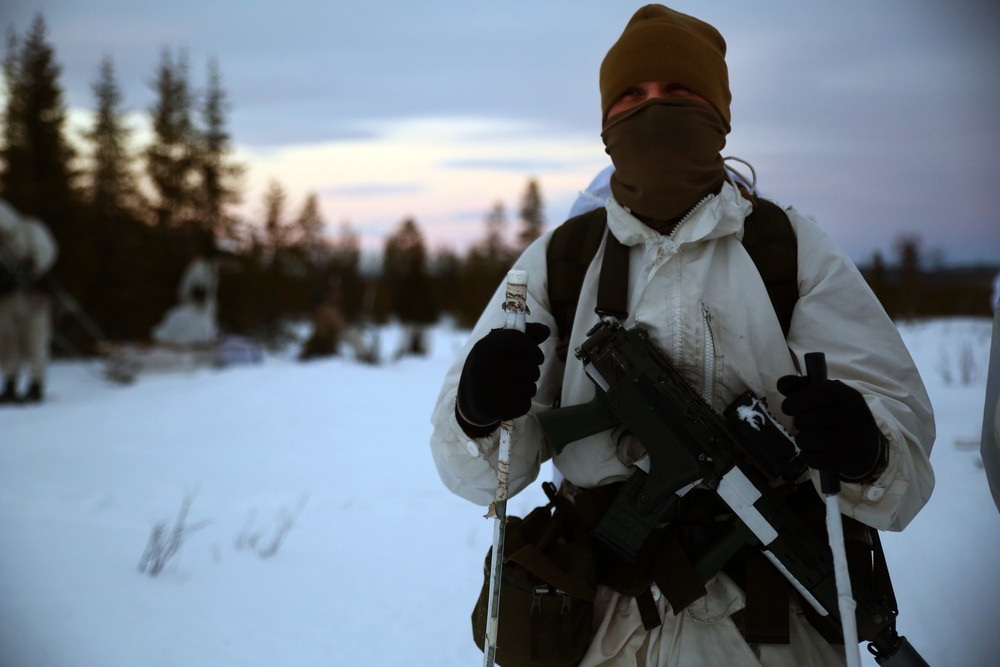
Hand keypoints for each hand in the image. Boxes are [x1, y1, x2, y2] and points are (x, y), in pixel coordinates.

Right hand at [456, 322, 549, 436]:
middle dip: (532, 373)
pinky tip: (509, 400)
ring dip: (527, 389)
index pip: (525, 344)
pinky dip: (521, 404)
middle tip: (521, 375)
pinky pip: (525, 405)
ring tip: (514, 387)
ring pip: (530, 388)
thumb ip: (525, 335)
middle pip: (531, 368)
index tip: (536, 358)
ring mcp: (489, 387)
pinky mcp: (493, 407)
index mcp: (488, 345)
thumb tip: (546, 330)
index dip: (536, 352)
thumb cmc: (491, 365)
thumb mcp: (501, 345)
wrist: (469, 396)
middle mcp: (487, 364)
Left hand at [777, 375, 884, 480]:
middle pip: (802, 421)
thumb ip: (800, 386)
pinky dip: (808, 456)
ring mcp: (854, 441)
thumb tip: (781, 384)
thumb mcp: (825, 395)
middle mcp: (854, 416)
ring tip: (812, 438)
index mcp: (848, 395)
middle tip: (811, 425)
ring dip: (802, 440)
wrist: (867, 445)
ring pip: (804, 441)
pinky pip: (811, 459)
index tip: (789, 408)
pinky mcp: (849, 462)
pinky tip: (817, 451)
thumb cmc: (838, 414)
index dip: (793, 402)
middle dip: (800, 423)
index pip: (812, 395)